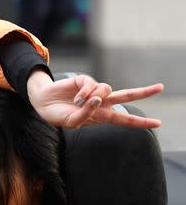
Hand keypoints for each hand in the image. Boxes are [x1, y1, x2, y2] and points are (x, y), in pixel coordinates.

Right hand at [27, 71, 163, 128]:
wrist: (43, 102)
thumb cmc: (58, 115)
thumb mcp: (72, 123)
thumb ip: (87, 114)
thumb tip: (98, 98)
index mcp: (101, 116)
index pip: (124, 119)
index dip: (141, 121)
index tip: (158, 123)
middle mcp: (101, 103)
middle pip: (126, 96)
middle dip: (144, 92)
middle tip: (160, 87)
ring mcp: (94, 91)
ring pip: (107, 90)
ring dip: (94, 97)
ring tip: (78, 102)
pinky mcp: (86, 81)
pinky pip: (92, 85)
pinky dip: (85, 92)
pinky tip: (76, 96)